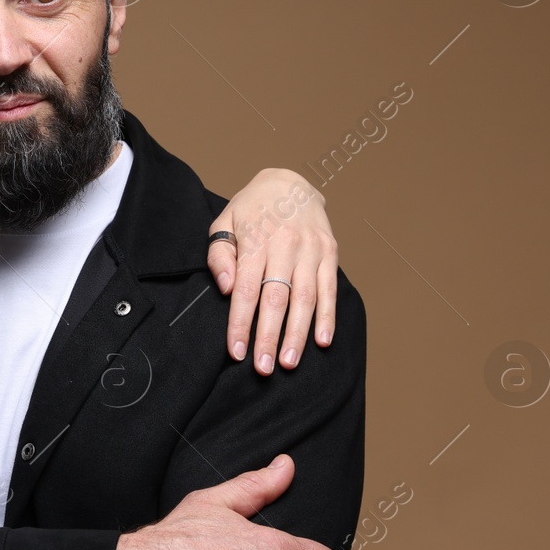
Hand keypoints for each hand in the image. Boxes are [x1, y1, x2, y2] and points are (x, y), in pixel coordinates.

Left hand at [208, 169, 338, 373]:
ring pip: (305, 298)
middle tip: (262, 368)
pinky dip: (328, 317)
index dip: (241, 324)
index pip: (246, 290)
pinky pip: (329, 289)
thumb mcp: (224, 222)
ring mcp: (311, 249)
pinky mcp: (330, 252)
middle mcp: (285, 245)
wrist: (290, 181)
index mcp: (255, 239)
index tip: (237, 352)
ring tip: (288, 362)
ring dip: (297, 334)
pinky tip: (321, 341)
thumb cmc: (251, 209)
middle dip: (268, 337)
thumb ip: (220, 255)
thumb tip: (228, 288)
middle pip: (276, 299)